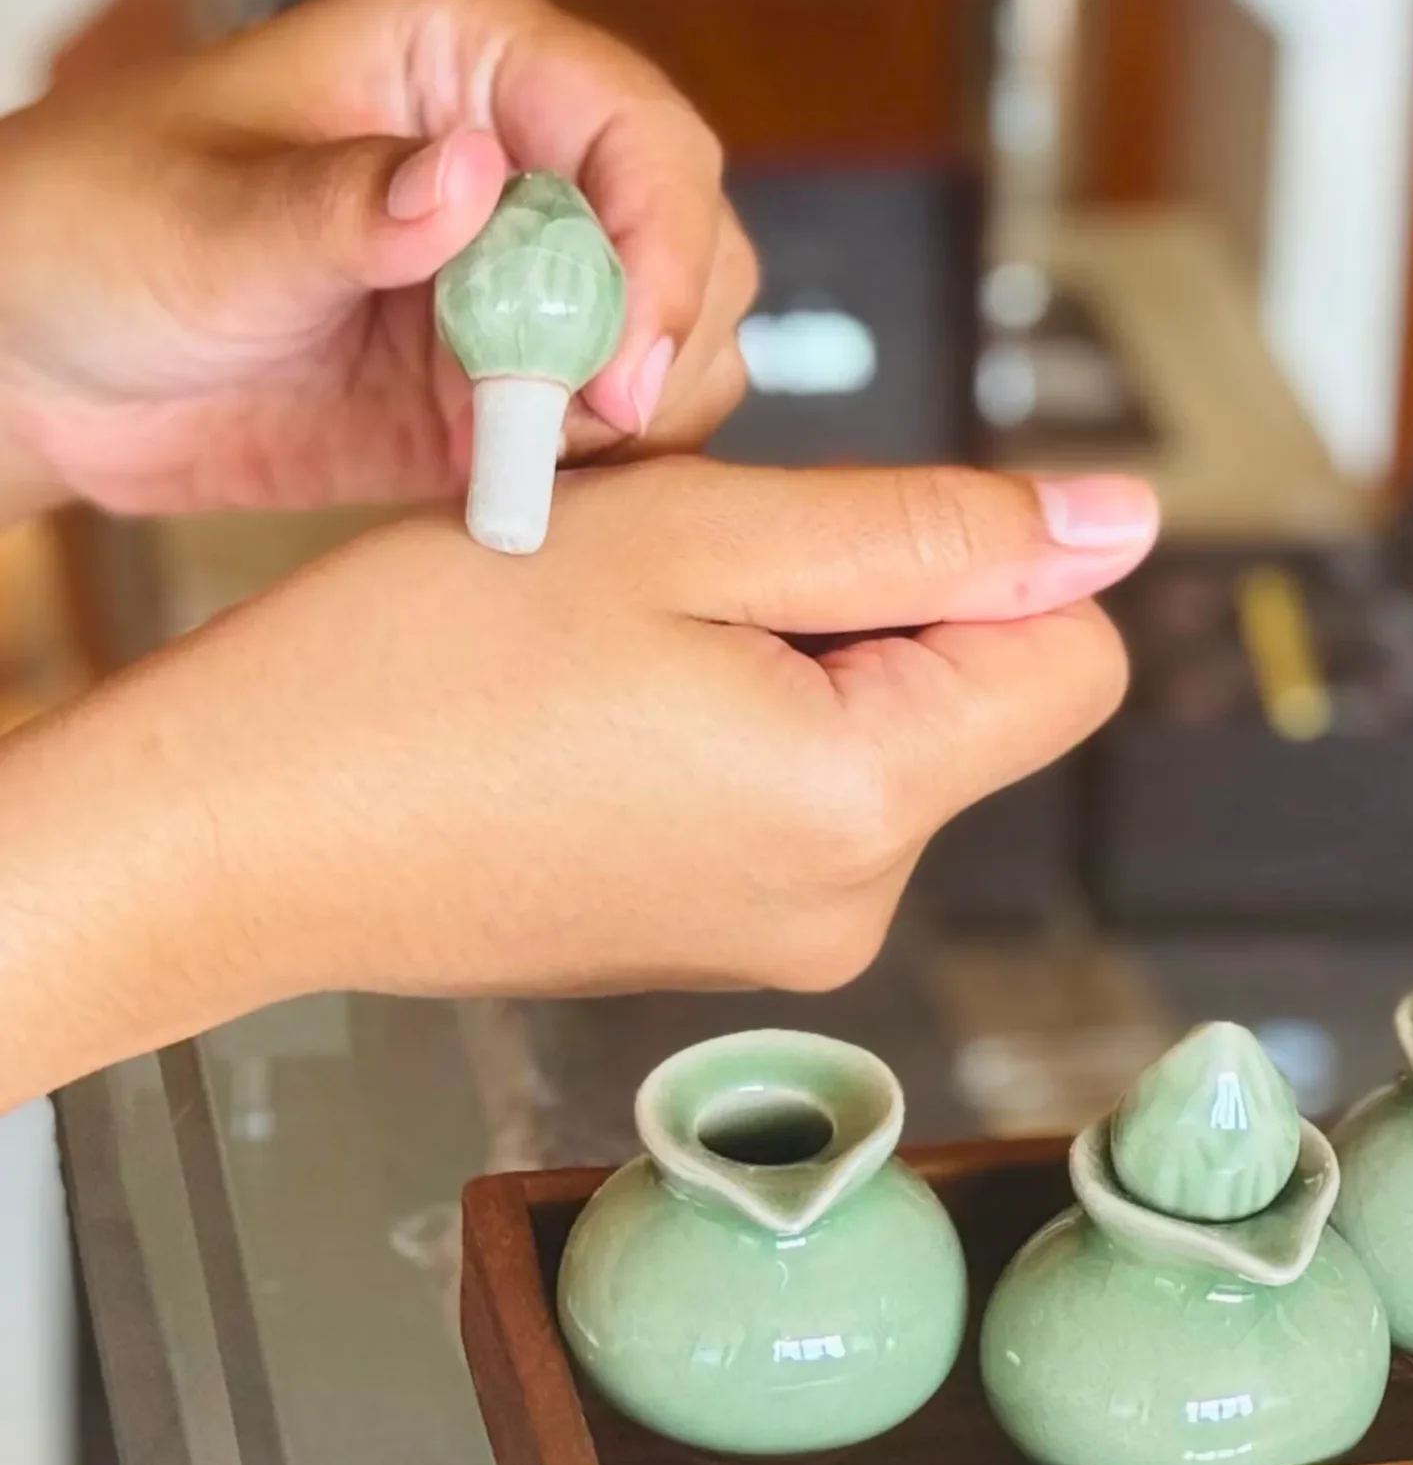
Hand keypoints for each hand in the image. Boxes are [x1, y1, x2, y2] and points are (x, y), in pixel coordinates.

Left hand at [0, 0, 753, 517]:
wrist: (41, 365)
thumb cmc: (93, 229)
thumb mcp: (202, 217)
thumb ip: (342, 206)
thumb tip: (473, 177)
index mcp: (469, 62)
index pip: (642, 132)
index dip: (663, 240)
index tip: (623, 356)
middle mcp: (530, 165)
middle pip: (695, 244)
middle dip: (664, 343)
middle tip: (589, 424)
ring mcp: (532, 285)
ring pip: (682, 350)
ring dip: (640, 418)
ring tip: (524, 451)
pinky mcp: (516, 388)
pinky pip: (622, 438)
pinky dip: (601, 474)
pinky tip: (518, 481)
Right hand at [0, 463, 1156, 1108]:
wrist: (240, 836)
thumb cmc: (418, 674)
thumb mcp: (687, 539)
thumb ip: (928, 530)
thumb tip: (1120, 524)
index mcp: (868, 802)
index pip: (1073, 656)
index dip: (978, 561)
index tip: (825, 534)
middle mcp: (857, 901)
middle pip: (975, 692)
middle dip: (863, 605)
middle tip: (677, 589)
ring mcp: (793, 938)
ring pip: (885, 733)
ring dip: (790, 655)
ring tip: (625, 653)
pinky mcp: (729, 940)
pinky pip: (806, 793)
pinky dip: (740, 723)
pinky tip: (608, 713)